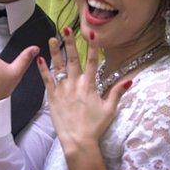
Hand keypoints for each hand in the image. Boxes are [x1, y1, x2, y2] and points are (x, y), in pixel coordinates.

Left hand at [37, 28, 131, 152]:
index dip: (92, 47)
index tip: (91, 34)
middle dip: (70, 43)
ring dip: (55, 51)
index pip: (92, 62)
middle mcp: (76, 84)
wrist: (78, 141)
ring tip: (52, 38)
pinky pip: (47, 80)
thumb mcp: (110, 109)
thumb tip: (129, 79)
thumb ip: (118, 92)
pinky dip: (43, 69)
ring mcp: (63, 90)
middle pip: (73, 59)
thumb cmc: (95, 126)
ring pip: (59, 66)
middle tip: (66, 29)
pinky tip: (39, 58)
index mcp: (90, 85)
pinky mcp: (53, 97)